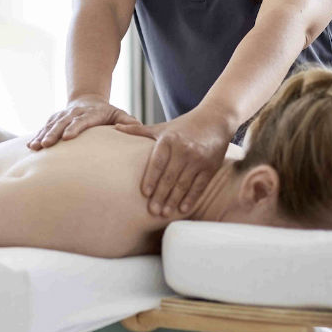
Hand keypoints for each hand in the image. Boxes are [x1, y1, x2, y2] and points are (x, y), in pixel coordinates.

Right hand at [28, 95, 138, 149]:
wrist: (87, 100)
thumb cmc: (107, 113)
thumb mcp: (119, 114)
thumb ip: (128, 122)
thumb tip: (138, 128)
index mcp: (91, 113)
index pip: (82, 120)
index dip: (75, 128)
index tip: (68, 137)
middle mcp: (74, 113)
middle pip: (63, 123)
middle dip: (54, 133)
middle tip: (47, 144)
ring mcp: (63, 116)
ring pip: (51, 125)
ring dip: (42, 136)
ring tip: (35, 147)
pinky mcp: (54, 119)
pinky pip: (44, 128)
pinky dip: (37, 136)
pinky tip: (30, 147)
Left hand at [113, 104, 233, 217]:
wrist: (215, 119)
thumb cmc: (184, 125)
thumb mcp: (162, 127)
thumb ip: (139, 130)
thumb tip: (116, 127)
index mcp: (169, 140)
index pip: (157, 162)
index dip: (151, 178)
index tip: (145, 193)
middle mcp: (184, 149)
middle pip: (170, 176)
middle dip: (161, 195)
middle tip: (152, 211)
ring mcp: (198, 159)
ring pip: (184, 184)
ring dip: (174, 200)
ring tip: (164, 213)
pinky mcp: (211, 166)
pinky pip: (199, 185)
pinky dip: (191, 198)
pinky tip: (183, 209)